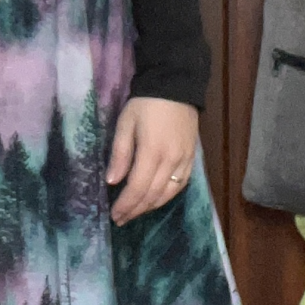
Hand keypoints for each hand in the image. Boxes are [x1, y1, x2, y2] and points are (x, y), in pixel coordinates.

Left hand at [106, 97, 198, 225]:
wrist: (175, 85)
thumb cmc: (145, 103)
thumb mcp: (125, 123)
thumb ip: (120, 154)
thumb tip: (112, 182)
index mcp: (152, 152)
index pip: (137, 188)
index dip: (126, 205)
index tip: (114, 215)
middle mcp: (171, 160)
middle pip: (153, 195)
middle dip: (136, 210)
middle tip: (121, 219)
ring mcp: (185, 160)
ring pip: (168, 193)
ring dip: (150, 206)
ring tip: (135, 212)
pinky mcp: (192, 158)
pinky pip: (181, 185)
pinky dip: (167, 196)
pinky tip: (156, 200)